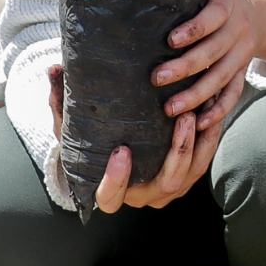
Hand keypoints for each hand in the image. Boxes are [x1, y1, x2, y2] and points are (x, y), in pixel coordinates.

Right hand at [47, 64, 223, 214]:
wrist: (116, 146)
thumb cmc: (91, 138)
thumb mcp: (71, 123)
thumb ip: (61, 100)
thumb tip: (54, 68)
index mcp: (111, 190)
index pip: (110, 197)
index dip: (116, 180)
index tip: (121, 150)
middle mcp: (143, 195)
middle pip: (165, 184)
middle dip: (177, 151)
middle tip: (182, 117)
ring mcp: (168, 188)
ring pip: (190, 173)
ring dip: (198, 141)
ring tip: (200, 108)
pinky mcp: (188, 174)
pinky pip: (204, 159)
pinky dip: (209, 136)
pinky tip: (212, 109)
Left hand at [151, 0, 265, 129]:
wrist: (258, 12)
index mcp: (227, 4)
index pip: (212, 17)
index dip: (193, 29)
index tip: (170, 40)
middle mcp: (238, 29)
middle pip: (213, 51)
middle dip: (185, 67)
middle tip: (158, 78)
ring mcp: (243, 53)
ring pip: (222, 76)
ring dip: (197, 94)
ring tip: (171, 108)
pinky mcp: (243, 71)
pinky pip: (234, 93)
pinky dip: (219, 110)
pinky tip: (201, 123)